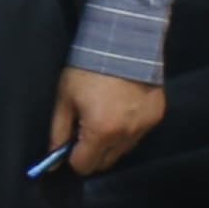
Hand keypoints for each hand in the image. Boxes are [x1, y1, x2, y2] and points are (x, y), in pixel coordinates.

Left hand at [48, 67, 165, 175]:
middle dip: (92, 151)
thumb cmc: (88, 69)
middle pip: (104, 162)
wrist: (124, 41)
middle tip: (86, 126)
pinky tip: (122, 106)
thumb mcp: (65, 99)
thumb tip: (52, 162)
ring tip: (105, 113)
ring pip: (122, 150)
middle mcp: (125, 136)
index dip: (73, 156)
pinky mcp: (156, 117)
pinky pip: (138, 134)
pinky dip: (128, 128)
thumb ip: (58, 133)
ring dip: (111, 141)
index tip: (71, 141)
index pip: (83, 166)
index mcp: (100, 132)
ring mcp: (144, 127)